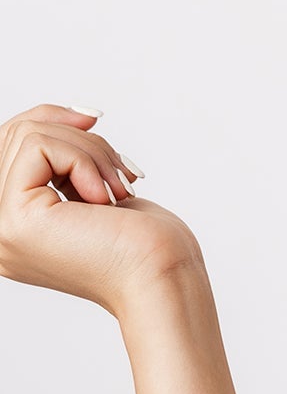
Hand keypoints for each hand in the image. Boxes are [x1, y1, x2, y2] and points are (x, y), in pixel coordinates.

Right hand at [0, 102, 202, 315]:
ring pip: (28, 135)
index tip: (94, 120)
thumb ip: (70, 159)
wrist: (164, 281)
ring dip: (90, 152)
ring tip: (119, 190)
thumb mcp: (101, 187)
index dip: (52, 119)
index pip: (12, 146)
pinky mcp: (15, 220)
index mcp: (16, 227)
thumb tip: (76, 112)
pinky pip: (38, 146)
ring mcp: (1, 228)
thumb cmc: (148, 247)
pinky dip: (84, 160)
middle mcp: (0, 231)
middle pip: (18, 135)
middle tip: (122, 174)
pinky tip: (106, 198)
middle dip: (81, 139)